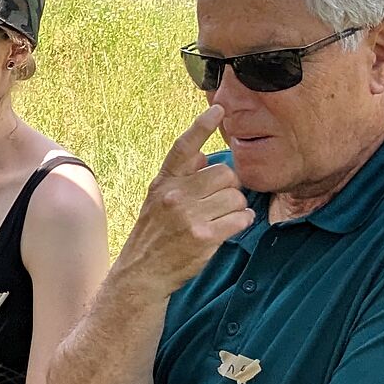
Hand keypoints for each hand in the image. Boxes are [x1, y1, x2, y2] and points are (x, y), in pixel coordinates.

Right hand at [116, 106, 250, 295]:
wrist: (141, 274)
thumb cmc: (153, 236)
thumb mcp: (156, 201)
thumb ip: (179, 178)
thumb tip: (203, 156)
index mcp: (163, 183)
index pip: (183, 147)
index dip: (202, 126)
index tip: (218, 109)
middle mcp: (174, 195)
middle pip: (224, 174)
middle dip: (230, 187)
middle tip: (221, 201)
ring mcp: (188, 216)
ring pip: (236, 197)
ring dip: (236, 207)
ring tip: (223, 218)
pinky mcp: (204, 236)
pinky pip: (240, 218)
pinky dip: (242, 222)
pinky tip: (231, 227)